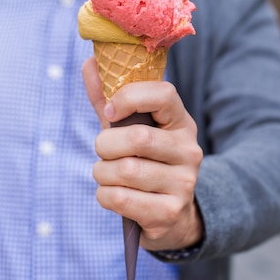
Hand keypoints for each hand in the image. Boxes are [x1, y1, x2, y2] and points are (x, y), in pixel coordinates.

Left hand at [82, 57, 203, 250]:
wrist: (172, 217)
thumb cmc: (145, 164)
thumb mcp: (131, 130)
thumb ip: (110, 100)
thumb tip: (89, 62)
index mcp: (181, 123)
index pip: (164, 94)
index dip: (130, 97)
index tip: (111, 112)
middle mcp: (189, 150)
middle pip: (138, 138)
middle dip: (105, 146)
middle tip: (104, 152)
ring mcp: (183, 183)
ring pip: (125, 171)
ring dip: (103, 174)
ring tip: (109, 176)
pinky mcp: (169, 212)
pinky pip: (120, 199)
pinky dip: (105, 196)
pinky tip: (114, 196)